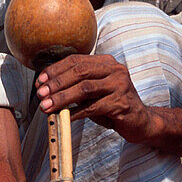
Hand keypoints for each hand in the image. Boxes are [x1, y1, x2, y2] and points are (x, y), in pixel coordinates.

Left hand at [36, 54, 155, 143]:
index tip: (40, 81)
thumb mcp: (94, 91)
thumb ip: (76, 85)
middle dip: (56, 83)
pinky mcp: (121, 103)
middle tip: (40, 94)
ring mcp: (120, 85)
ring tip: (47, 106)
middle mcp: (115, 70)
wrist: (141, 121)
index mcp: (106, 62)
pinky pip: (93, 107)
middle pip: (79, 72)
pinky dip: (75, 113)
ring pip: (85, 89)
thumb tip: (47, 88)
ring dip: (62, 98)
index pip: (76, 60)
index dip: (55, 70)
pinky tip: (64, 117)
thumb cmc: (112, 105)